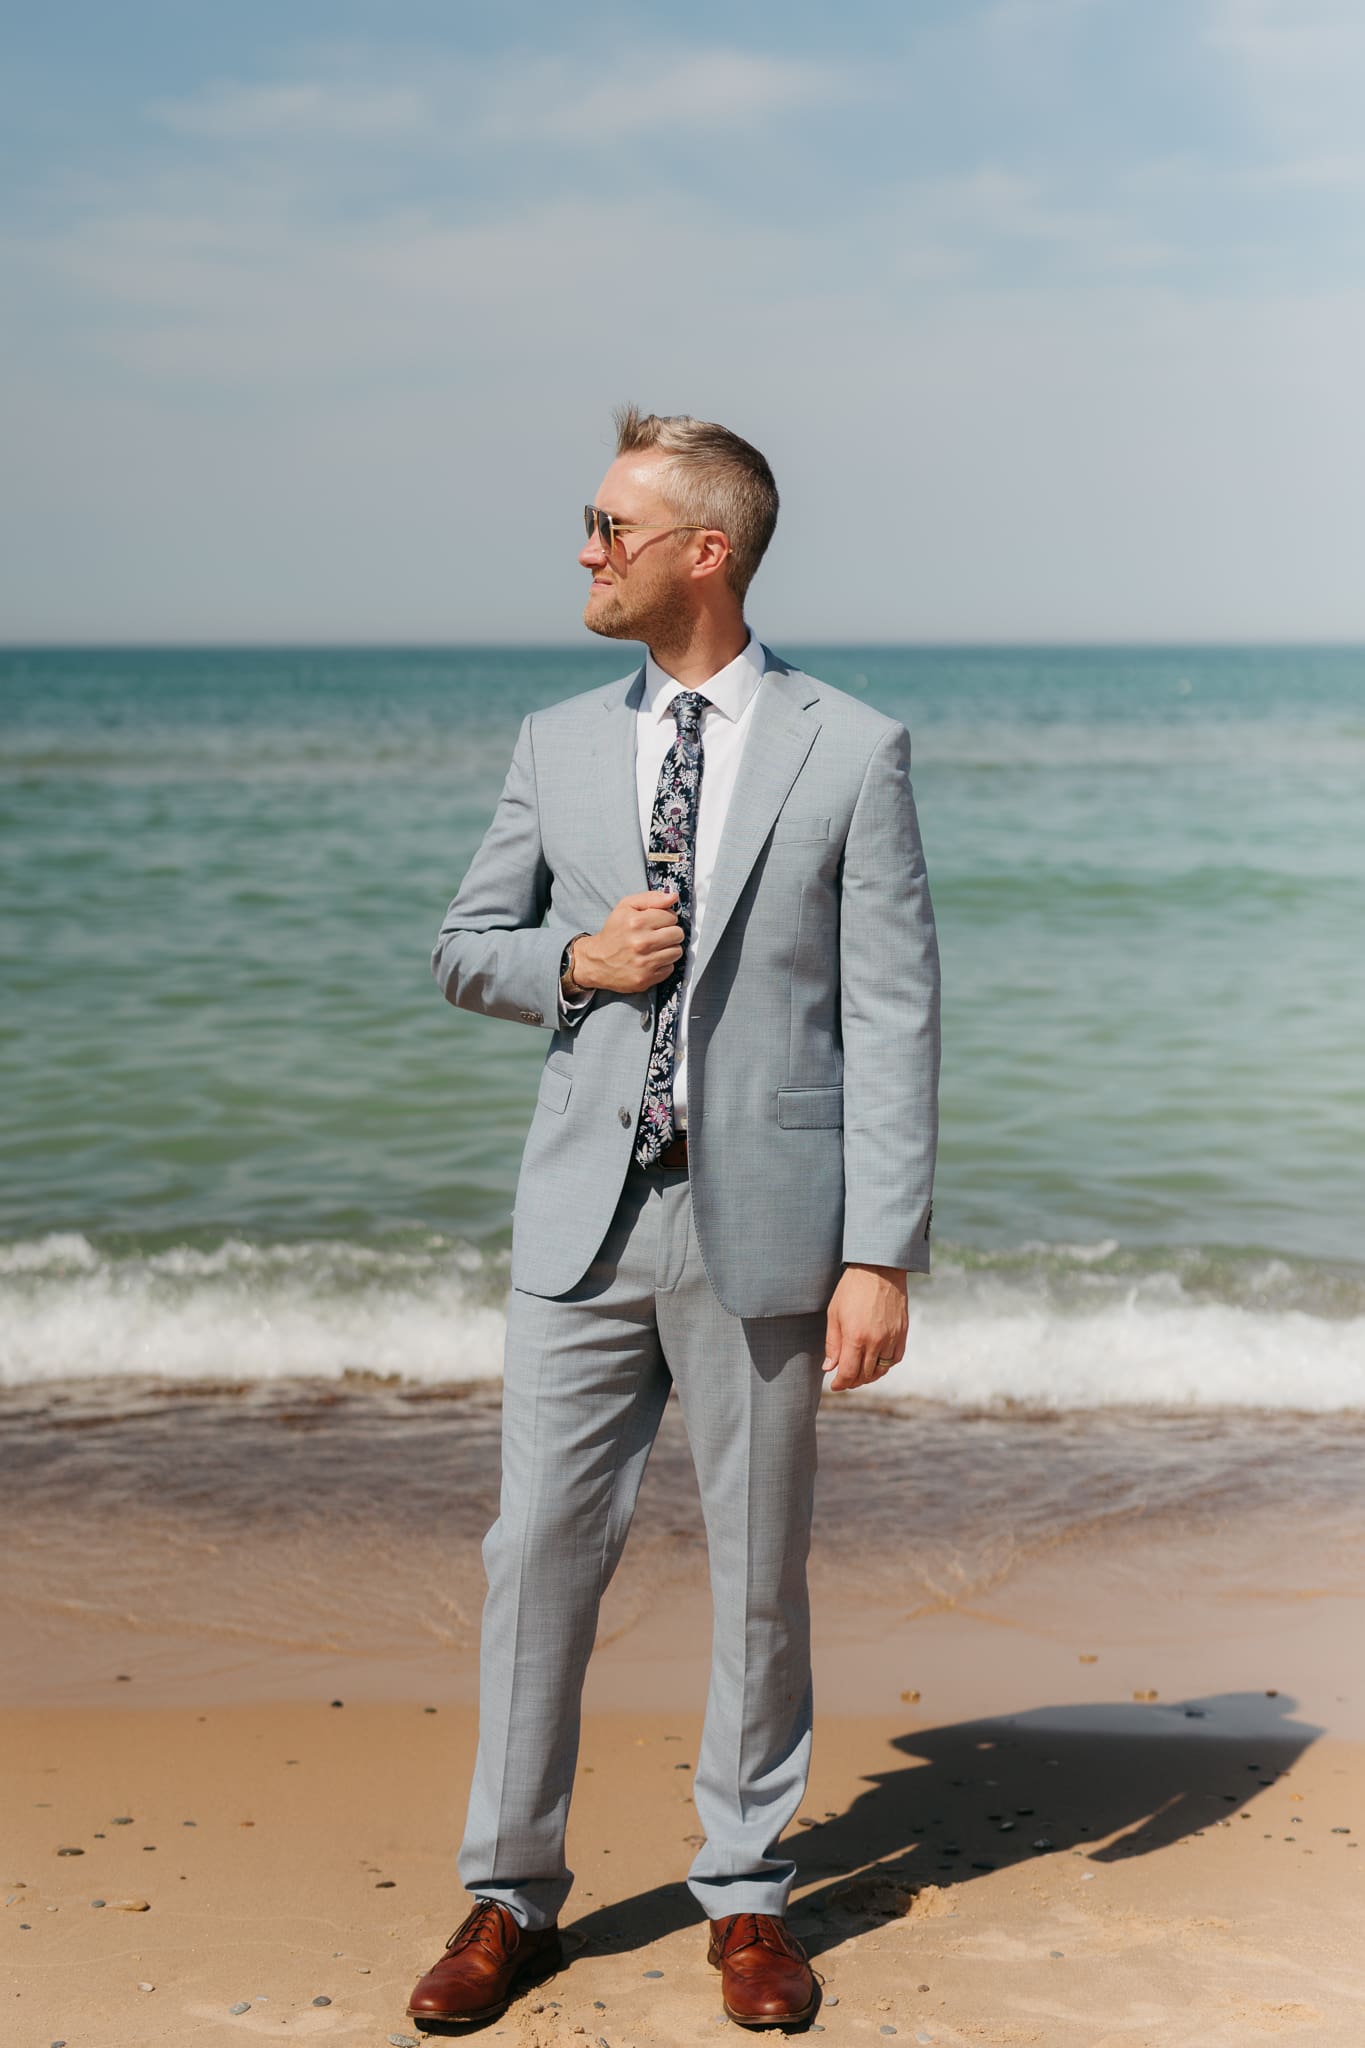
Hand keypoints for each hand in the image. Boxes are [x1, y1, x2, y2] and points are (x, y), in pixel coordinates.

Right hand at [572, 891, 684, 994]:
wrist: (596, 961)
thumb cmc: (613, 932)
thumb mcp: (626, 907)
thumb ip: (651, 898)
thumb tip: (673, 897)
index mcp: (637, 922)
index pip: (671, 916)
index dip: (665, 918)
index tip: (655, 923)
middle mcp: (641, 943)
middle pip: (678, 934)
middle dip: (670, 933)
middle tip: (657, 935)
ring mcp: (644, 963)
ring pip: (677, 952)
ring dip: (668, 949)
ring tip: (654, 948)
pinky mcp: (646, 979)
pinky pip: (669, 968)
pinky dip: (662, 964)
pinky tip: (650, 960)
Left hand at [822, 1264, 908, 1390]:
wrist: (879, 1269)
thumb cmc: (852, 1289)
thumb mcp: (834, 1314)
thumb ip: (832, 1343)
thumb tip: (829, 1367)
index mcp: (855, 1337)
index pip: (848, 1373)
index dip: (840, 1383)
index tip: (834, 1386)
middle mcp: (876, 1342)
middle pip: (864, 1375)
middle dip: (852, 1382)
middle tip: (844, 1380)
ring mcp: (892, 1338)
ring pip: (881, 1370)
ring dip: (869, 1376)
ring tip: (859, 1374)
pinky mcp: (902, 1333)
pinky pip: (895, 1359)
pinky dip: (885, 1365)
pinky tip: (876, 1363)